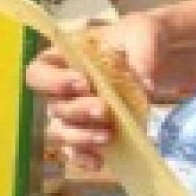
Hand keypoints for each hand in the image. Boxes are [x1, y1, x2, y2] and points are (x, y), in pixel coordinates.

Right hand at [24, 13, 162, 170]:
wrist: (157, 57)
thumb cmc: (140, 38)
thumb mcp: (144, 33)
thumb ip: (144, 53)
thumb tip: (147, 84)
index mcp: (63, 58)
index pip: (39, 72)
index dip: (54, 81)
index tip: (83, 83)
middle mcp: (62, 88)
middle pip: (53, 106)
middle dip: (76, 111)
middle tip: (103, 110)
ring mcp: (75, 114)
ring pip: (60, 132)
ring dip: (79, 137)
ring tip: (106, 137)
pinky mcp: (90, 132)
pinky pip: (75, 151)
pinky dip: (84, 158)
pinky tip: (100, 162)